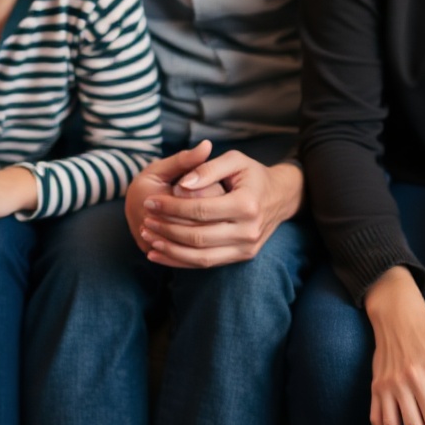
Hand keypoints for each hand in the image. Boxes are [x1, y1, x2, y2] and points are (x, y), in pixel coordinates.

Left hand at [127, 143, 303, 267]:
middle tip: (144, 220)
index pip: (200, 210)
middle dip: (166, 230)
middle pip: (198, 237)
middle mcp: (248, 230)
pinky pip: (207, 264)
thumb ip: (206, 168)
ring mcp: (246, 248)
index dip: (171, 207)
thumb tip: (181, 186)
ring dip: (170, 250)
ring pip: (201, 257)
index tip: (149, 201)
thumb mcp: (234, 160)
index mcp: (247, 204)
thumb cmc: (252, 174)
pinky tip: (159, 255)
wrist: (280, 196)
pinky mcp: (242, 257)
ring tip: (148, 239)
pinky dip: (180, 262)